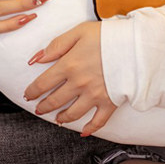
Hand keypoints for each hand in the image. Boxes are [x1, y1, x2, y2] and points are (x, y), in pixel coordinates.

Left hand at [24, 21, 116, 137]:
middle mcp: (79, 84)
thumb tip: (37, 58)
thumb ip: (57, 45)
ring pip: (73, 113)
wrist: (136, 46)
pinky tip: (83, 131)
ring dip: (62, 118)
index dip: (33, 91)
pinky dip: (90, 128)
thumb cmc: (108, 36)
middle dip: (44, 106)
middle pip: (55, 101)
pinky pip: (98, 121)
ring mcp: (94, 95)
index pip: (43, 83)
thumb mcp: (79, 31)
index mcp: (69, 65)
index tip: (28, 95)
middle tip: (38, 109)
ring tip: (56, 119)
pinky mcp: (110, 103)